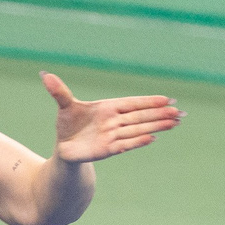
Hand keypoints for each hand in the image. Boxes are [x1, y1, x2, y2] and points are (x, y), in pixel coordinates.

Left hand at [42, 73, 182, 163]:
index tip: (167, 98)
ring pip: (138, 130)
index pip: (132, 103)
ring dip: (156, 126)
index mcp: (109, 108)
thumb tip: (44, 74)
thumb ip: (59, 91)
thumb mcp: (64, 106)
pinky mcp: (107, 150)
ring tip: (175, 123)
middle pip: (140, 116)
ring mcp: (113, 136)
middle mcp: (114, 122)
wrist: (64, 148)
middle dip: (160, 114)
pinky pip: (125, 144)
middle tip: (180, 111)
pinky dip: (138, 142)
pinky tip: (153, 138)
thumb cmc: (69, 125)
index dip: (149, 101)